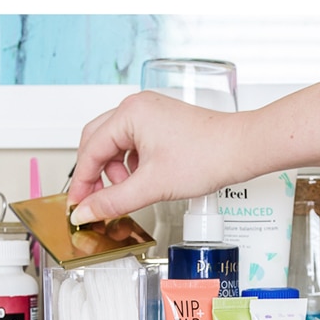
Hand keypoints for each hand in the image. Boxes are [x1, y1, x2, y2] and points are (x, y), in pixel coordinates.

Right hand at [67, 91, 248, 223]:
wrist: (241, 149)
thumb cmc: (207, 156)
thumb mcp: (151, 186)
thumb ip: (113, 201)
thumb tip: (86, 211)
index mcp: (129, 113)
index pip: (90, 150)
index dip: (82, 182)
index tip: (79, 205)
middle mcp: (137, 107)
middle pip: (97, 142)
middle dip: (96, 174)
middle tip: (95, 201)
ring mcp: (151, 113)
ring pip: (116, 143)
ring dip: (116, 170)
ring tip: (131, 190)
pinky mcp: (162, 123)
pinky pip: (134, 143)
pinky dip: (132, 164)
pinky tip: (145, 180)